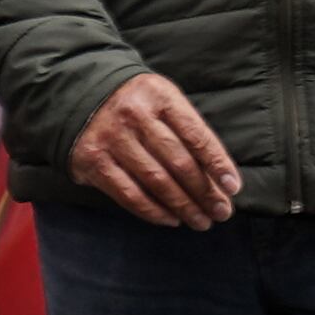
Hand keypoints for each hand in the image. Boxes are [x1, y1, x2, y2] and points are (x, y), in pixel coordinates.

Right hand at [69, 70, 240, 228]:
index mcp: (159, 95)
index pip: (196, 134)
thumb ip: (187, 130)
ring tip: (201, 221)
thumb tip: (219, 176)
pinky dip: (154, 211)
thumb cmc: (136, 102)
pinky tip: (171, 219)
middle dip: (204, 192)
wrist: (81, 93)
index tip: (233, 187)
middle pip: (178, 162)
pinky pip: (130, 194)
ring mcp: (112, 139)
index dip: (217, 163)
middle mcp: (134, 115)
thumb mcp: (162, 99)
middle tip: (221, 212)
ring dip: (184, 207)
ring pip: (156, 182)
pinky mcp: (94, 162)